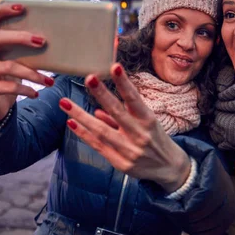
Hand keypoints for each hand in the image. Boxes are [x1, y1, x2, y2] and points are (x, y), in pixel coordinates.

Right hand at [0, 3, 53, 130]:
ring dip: (32, 73)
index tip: (22, 8)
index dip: (2, 10)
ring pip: (8, 66)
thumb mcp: (15, 62)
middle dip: (20, 37)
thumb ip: (25, 51)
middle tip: (42, 41)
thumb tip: (55, 41)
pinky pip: (8, 87)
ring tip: (49, 81)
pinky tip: (36, 93)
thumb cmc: (8, 79)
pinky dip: (25, 90)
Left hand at [59, 64, 190, 192]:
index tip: (115, 66)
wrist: (169, 167)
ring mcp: (129, 150)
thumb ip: (124, 114)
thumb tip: (97, 110)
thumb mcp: (146, 122)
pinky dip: (83, 134)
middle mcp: (139, 134)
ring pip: (101, 131)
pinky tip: (71, 122)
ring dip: (81, 115)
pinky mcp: (120, 163)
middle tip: (89, 78)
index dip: (124, 83)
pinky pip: (98, 146)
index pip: (134, 98)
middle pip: (117, 111)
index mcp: (148, 120)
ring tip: (64, 103)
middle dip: (101, 94)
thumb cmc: (155, 138)